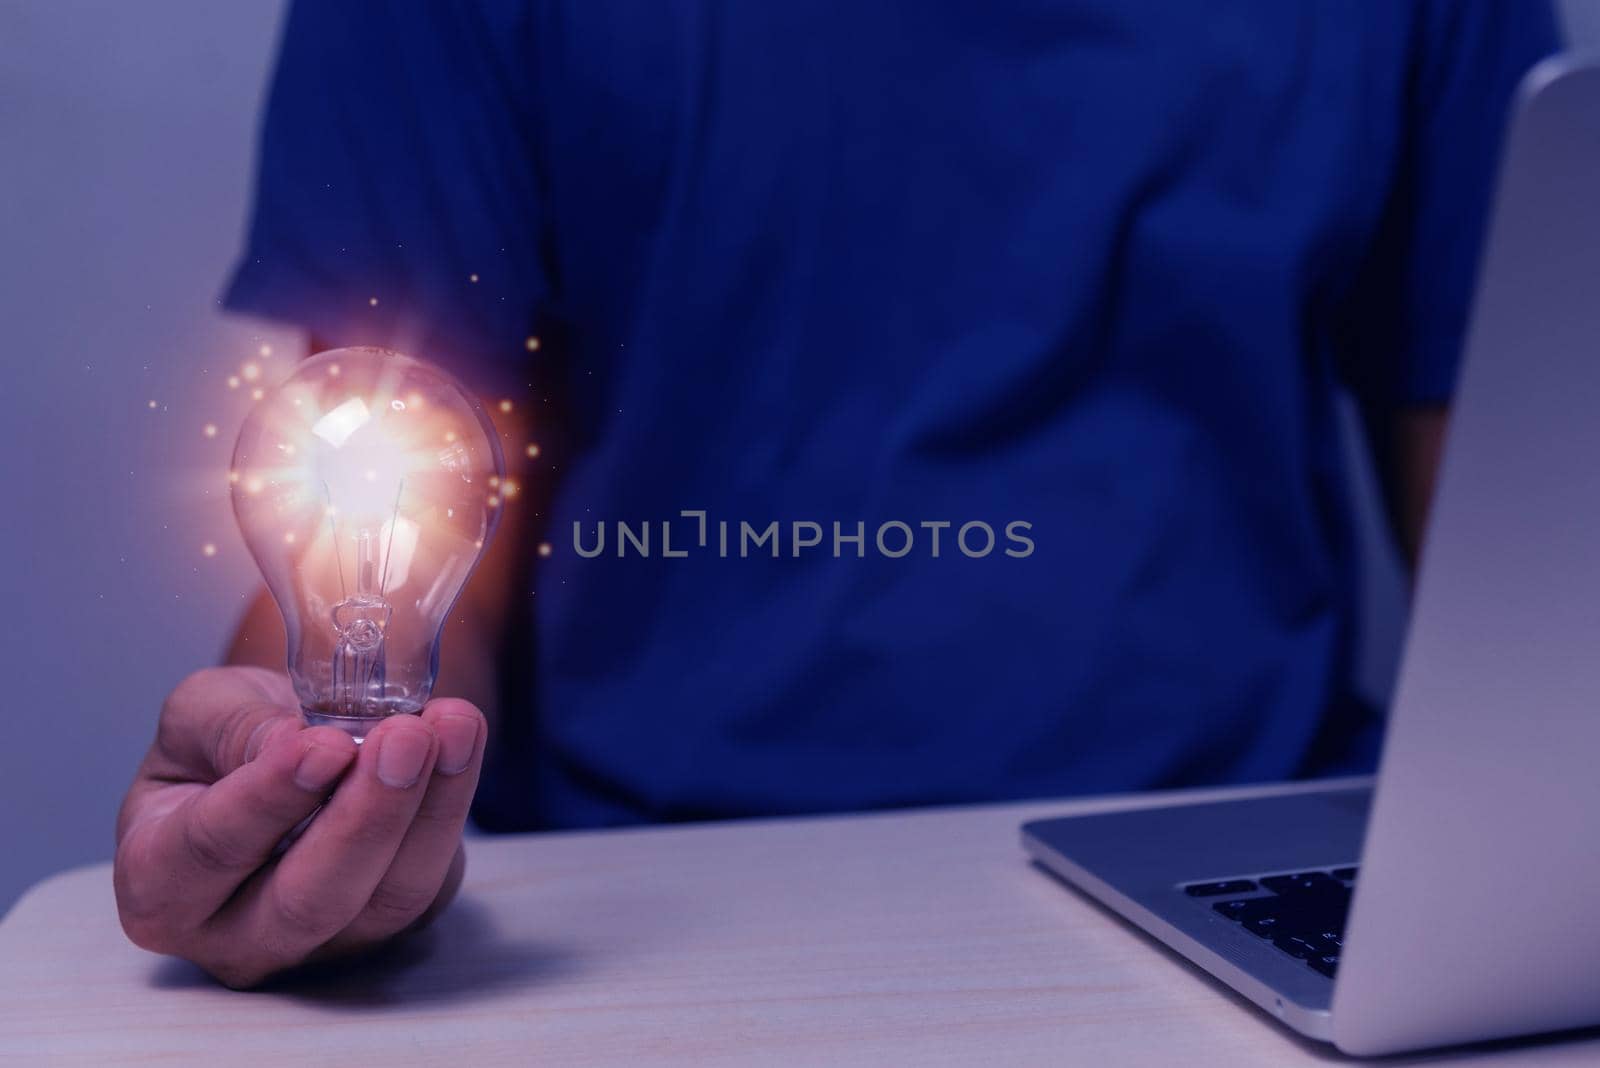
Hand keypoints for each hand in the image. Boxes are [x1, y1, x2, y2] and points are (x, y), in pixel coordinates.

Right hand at [114, 666, 485, 986]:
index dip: (270, 799)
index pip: (210, 851)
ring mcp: (320, 946)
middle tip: (406, 738)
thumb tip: (293, 741)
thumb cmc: (226, 740)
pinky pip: (432, 883)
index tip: (323, 745)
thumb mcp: (203, 711)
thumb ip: (233, 726)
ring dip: (430, 810)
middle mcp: (234, 935)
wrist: (286, 752)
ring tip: (452, 727)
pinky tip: (461, 743)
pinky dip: (453, 808)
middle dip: (366, 817)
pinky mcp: (391, 930)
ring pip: (386, 900)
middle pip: (309, 900)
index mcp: (160, 882)